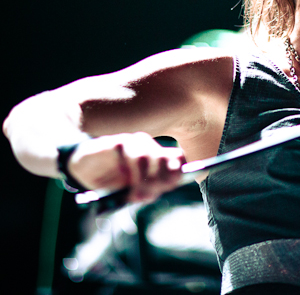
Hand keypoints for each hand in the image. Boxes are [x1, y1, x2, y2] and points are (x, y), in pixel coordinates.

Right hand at [68, 132, 185, 203]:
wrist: (83, 168)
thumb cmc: (112, 181)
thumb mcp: (132, 191)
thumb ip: (146, 191)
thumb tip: (152, 195)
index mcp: (158, 157)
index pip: (178, 159)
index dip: (179, 172)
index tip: (174, 185)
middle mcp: (149, 147)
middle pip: (165, 159)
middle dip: (161, 179)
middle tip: (151, 195)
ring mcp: (132, 143)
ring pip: (147, 156)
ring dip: (143, 178)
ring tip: (137, 195)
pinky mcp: (114, 142)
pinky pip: (126, 152)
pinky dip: (128, 169)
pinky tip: (125, 181)